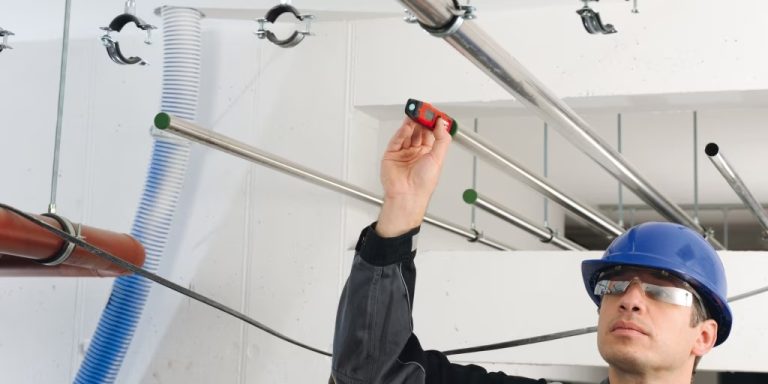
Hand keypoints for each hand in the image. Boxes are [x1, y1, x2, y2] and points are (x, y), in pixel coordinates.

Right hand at [376, 117, 451, 236]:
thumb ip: (442, 139)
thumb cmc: (423, 184)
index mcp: (429, 153)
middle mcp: (416, 152)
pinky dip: (402, 131)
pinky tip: (407, 125)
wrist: (407, 195)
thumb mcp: (438, 158)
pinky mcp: (392, 154)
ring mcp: (403, 152)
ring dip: (411, 123)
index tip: (435, 113)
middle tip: (424, 110)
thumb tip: (442, 124)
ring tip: (415, 114)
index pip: (432, 133)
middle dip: (421, 120)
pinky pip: (397, 139)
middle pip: (419, 130)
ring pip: (407, 133)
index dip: (433, 123)